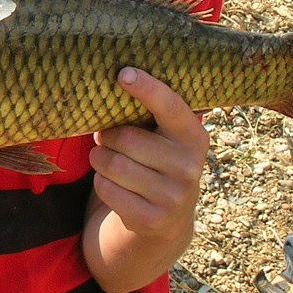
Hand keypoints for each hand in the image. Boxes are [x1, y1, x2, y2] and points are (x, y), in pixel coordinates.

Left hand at [89, 68, 206, 245]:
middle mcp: (189, 167)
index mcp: (194, 137)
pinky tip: (114, 184)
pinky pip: (106, 189)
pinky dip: (101, 182)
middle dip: (106, 136)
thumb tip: (119, 81)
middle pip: (126, 138)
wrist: (169, 219)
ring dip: (99, 159)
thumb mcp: (165, 138)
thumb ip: (152, 114)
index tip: (123, 73)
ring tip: (108, 159)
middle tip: (106, 137)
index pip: (169, 106)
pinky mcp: (152, 219)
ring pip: (112, 164)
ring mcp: (173, 196)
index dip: (147, 88)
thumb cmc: (157, 161)